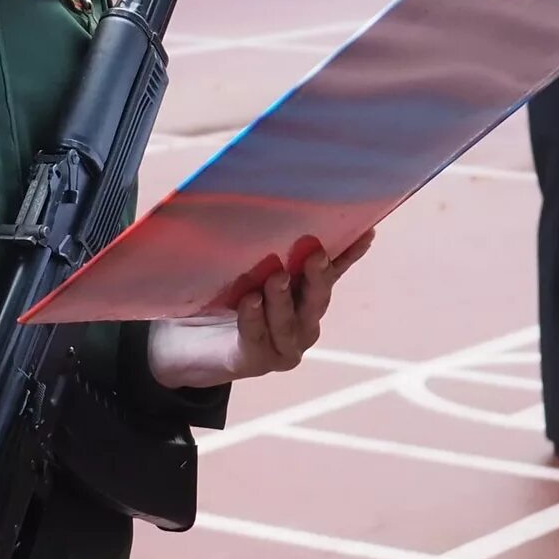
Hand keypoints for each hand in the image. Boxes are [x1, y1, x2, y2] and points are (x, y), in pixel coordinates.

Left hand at [148, 233, 373, 386]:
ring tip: (276, 276)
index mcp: (305, 295)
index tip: (366, 231)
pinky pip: (257, 335)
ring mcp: (284, 344)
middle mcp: (303, 321)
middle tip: (315, 255)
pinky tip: (249, 300)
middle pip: (316, 298)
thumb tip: (259, 201)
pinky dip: (253, 317)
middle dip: (318, 277)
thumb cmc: (224, 296)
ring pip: (288, 320)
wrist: (192, 344)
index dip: (349, 254)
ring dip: (282, 298)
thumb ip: (258, 244)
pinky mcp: (258, 358)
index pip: (331, 272)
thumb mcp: (243, 267)